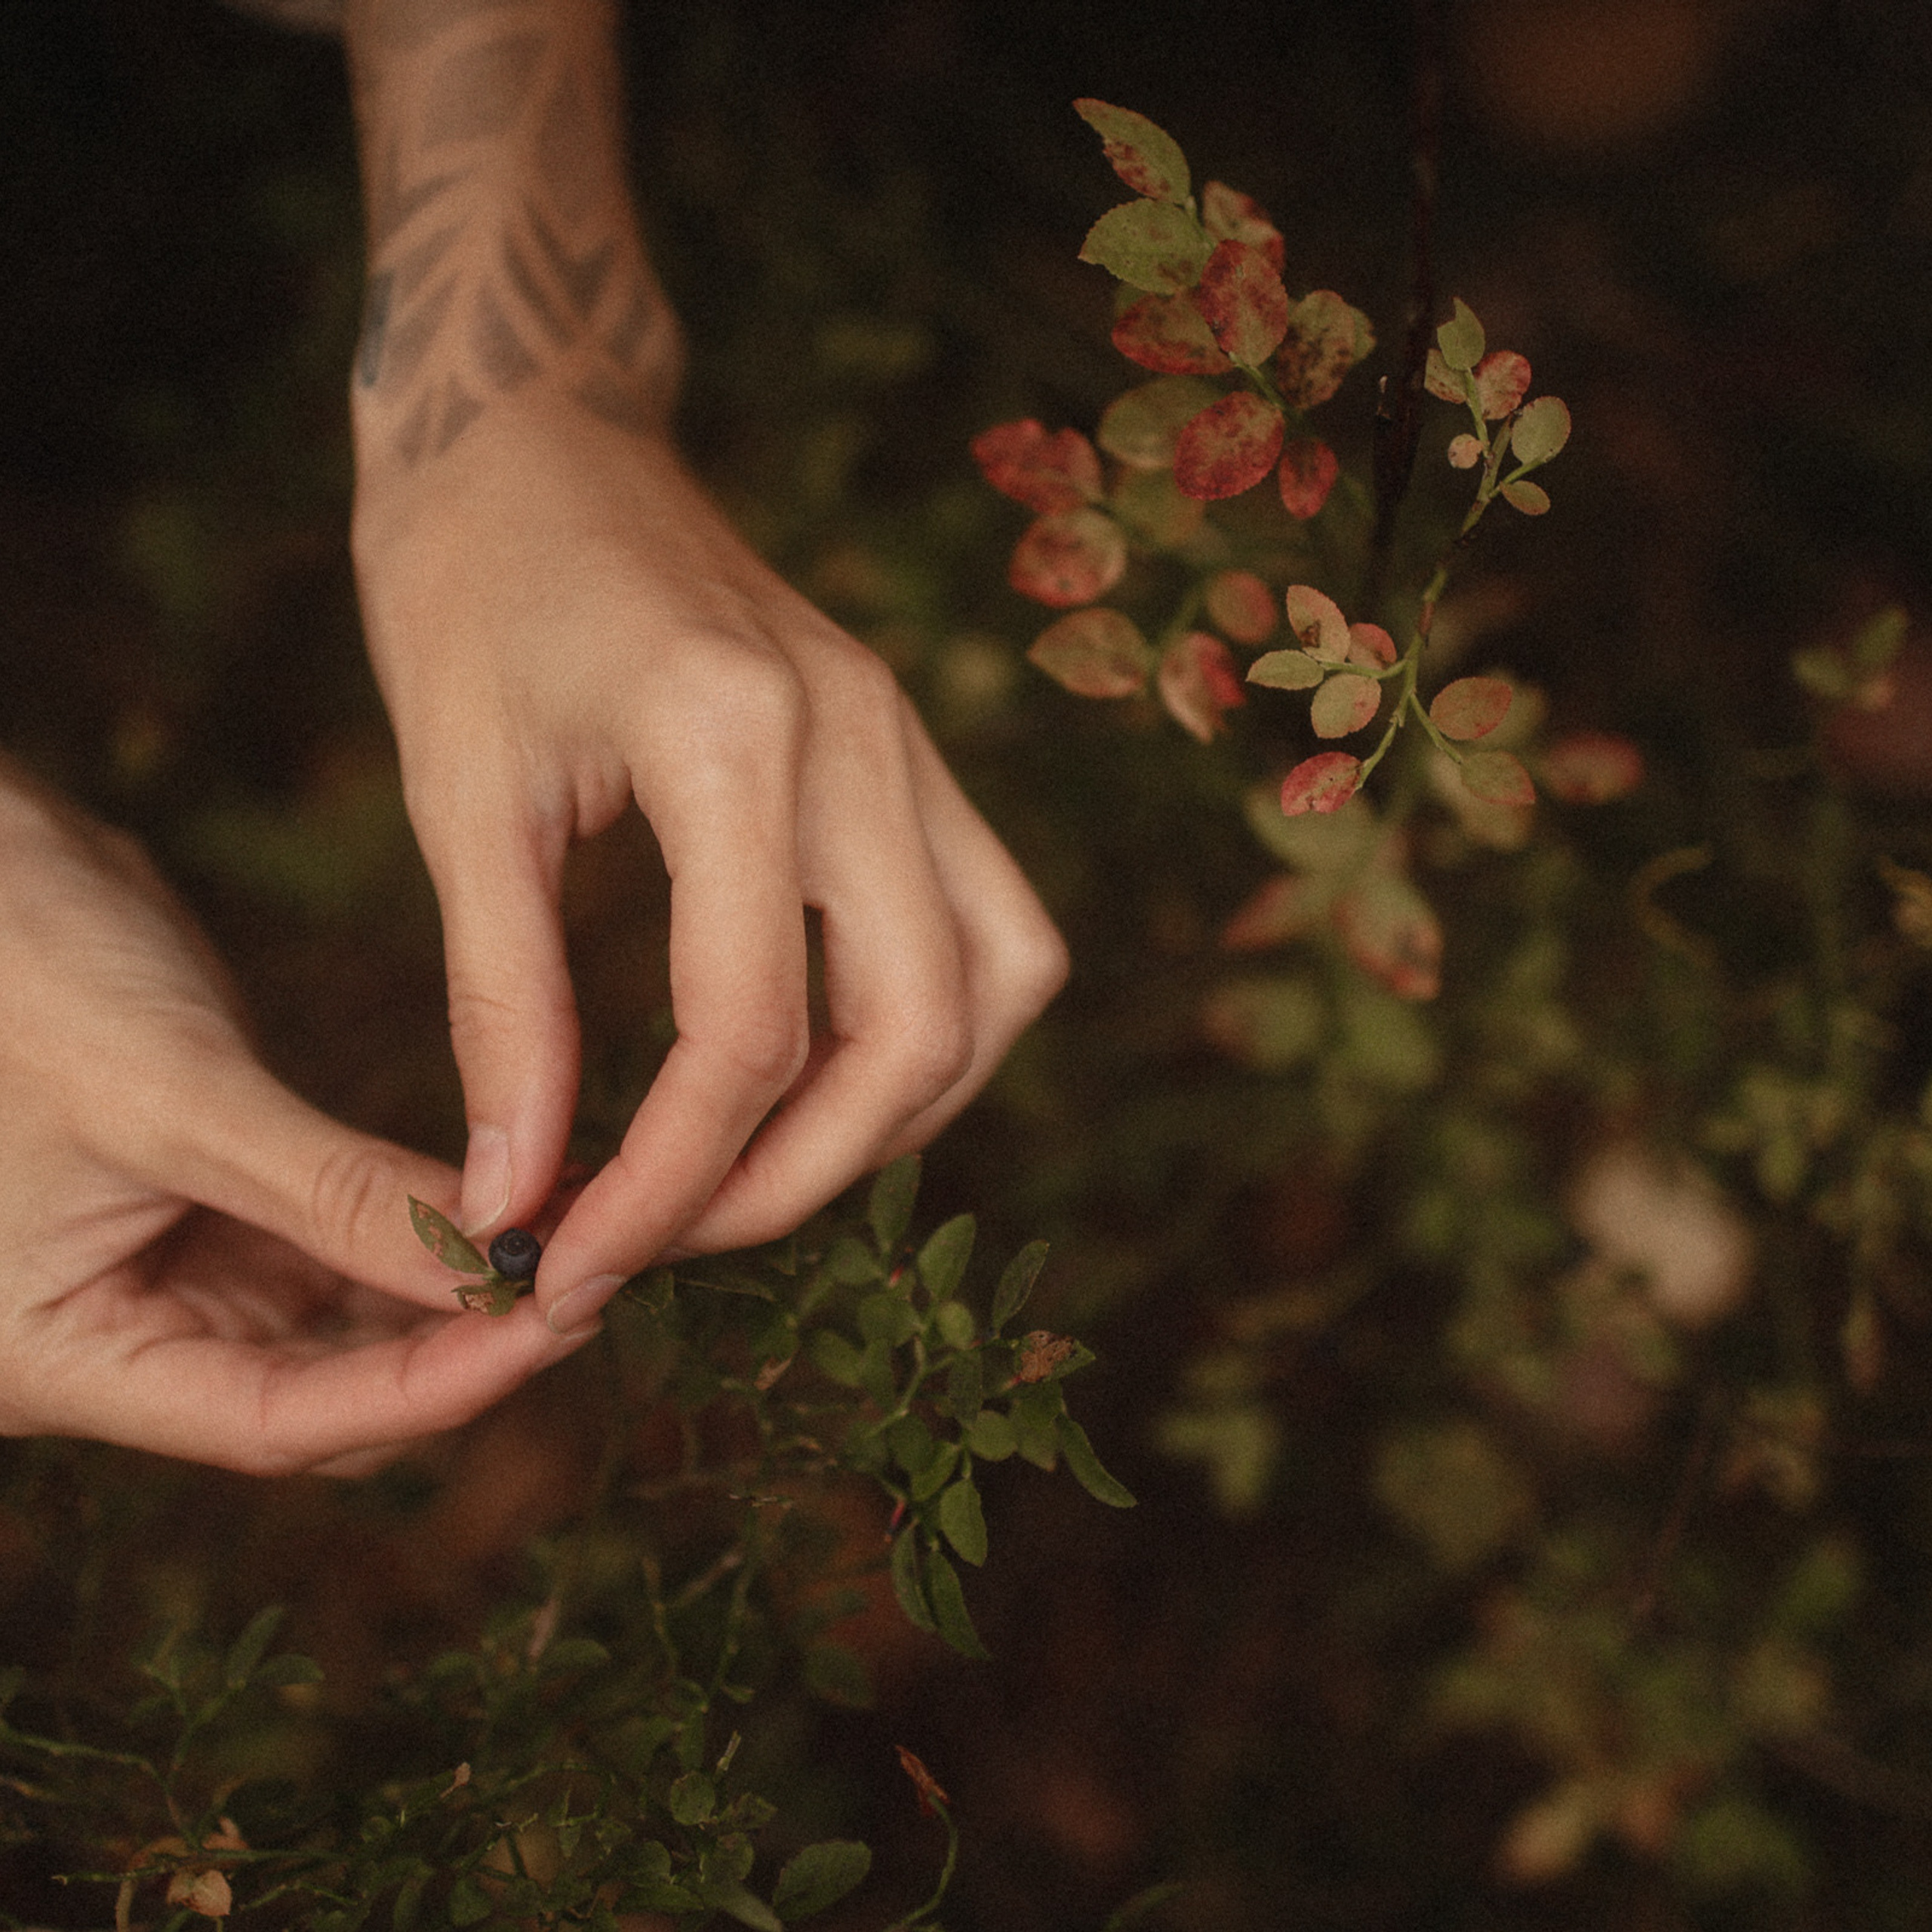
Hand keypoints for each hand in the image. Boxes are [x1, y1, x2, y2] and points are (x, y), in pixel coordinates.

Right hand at [0, 758, 589, 1473]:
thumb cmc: (19, 975)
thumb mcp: (176, 1096)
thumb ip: (333, 1193)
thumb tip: (495, 1262)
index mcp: (58, 1359)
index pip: (273, 1423)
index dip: (424, 1390)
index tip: (548, 1332)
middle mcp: (117, 1342)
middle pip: (321, 1396)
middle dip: (454, 1348)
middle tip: (585, 1283)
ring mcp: (174, 1279)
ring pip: (345, 1331)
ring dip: (454, 1294)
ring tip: (570, 1242)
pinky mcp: (222, 1211)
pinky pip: (341, 1251)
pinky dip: (424, 1233)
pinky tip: (514, 1204)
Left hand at [352, 398, 1067, 1336]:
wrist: (540, 434)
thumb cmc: (467, 588)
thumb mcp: (457, 796)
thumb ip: (502, 1006)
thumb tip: (515, 1198)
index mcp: (733, 735)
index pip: (749, 1029)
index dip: (668, 1183)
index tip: (575, 1265)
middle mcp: (863, 737)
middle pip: (917, 1030)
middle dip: (801, 1176)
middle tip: (673, 1238)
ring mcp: (911, 739)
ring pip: (998, 985)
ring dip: (897, 1111)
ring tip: (759, 1167)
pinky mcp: (915, 750)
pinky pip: (990, 924)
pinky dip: (928, 1028)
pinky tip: (824, 1064)